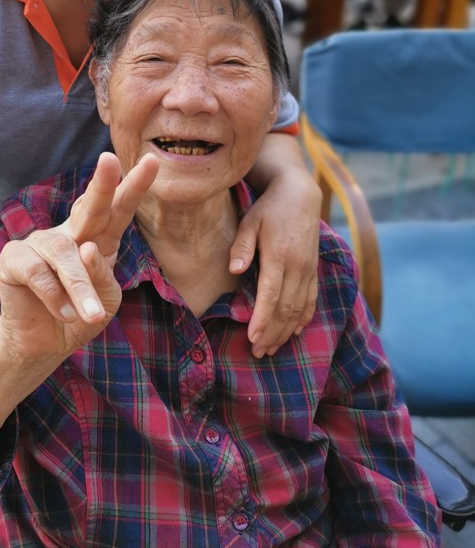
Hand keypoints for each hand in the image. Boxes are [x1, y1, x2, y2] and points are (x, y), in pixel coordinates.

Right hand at [0, 152, 158, 364]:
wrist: (44, 345)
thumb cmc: (79, 317)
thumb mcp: (105, 301)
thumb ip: (103, 276)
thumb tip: (86, 249)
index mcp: (98, 239)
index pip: (118, 211)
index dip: (133, 187)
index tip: (152, 161)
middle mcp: (70, 234)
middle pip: (89, 206)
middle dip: (102, 184)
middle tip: (110, 161)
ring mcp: (40, 243)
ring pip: (65, 254)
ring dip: (79, 288)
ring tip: (89, 316)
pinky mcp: (14, 258)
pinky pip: (38, 272)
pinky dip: (55, 297)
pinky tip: (64, 312)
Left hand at [229, 172, 320, 357]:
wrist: (299, 195)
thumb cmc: (268, 209)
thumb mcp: (250, 221)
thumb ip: (242, 247)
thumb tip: (234, 270)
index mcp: (279, 256)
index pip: (271, 295)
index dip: (263, 319)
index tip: (252, 338)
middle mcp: (298, 266)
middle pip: (286, 308)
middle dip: (272, 333)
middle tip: (258, 353)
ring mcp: (309, 269)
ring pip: (299, 309)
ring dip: (285, 331)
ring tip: (271, 348)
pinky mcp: (314, 270)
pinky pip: (311, 300)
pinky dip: (303, 319)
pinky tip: (293, 333)